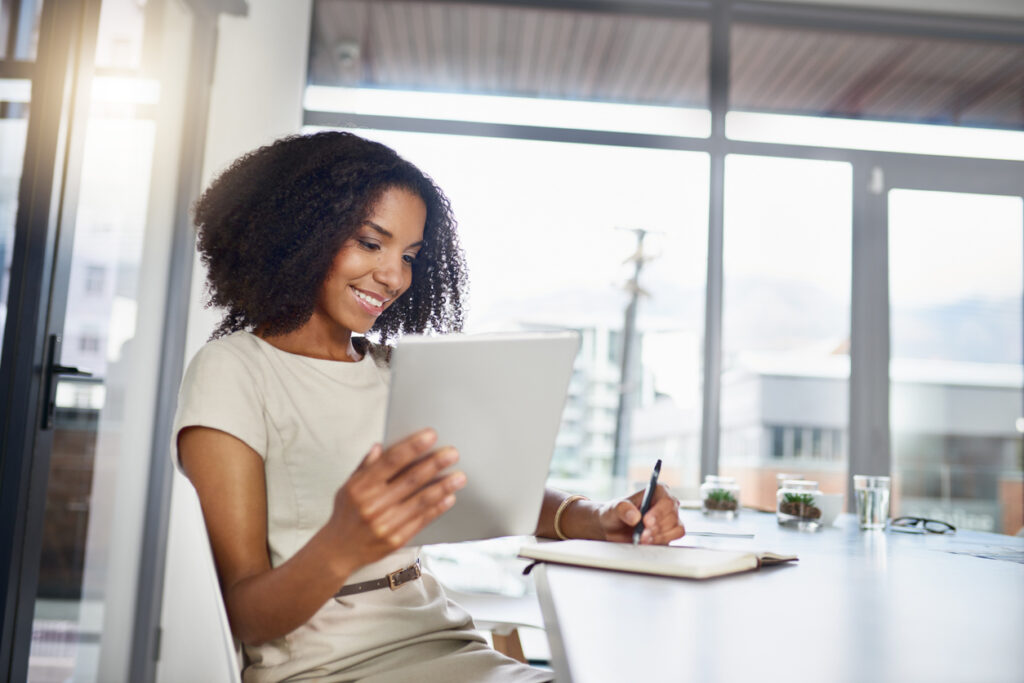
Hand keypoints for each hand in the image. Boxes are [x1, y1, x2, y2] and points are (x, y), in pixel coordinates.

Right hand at [326, 429, 465, 572]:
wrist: (338, 551)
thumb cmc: (345, 515)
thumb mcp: (348, 486)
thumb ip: (365, 466)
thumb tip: (380, 446)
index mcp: (361, 486)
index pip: (391, 461)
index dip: (412, 446)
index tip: (430, 435)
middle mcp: (373, 504)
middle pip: (410, 479)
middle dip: (434, 464)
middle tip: (452, 453)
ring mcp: (385, 523)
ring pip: (420, 501)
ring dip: (443, 487)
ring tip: (459, 476)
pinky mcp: (395, 540)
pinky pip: (421, 521)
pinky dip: (437, 508)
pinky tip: (449, 498)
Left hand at [596, 484, 683, 544]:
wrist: (611, 529)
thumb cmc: (615, 513)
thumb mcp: (614, 508)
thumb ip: (623, 509)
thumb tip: (635, 516)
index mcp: (656, 492)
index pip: (666, 500)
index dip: (658, 512)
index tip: (646, 521)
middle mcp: (665, 504)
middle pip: (673, 516)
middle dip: (657, 527)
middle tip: (642, 534)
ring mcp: (669, 520)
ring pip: (676, 528)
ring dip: (660, 536)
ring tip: (643, 539)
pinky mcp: (668, 533)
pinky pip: (674, 538)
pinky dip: (661, 541)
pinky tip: (648, 542)